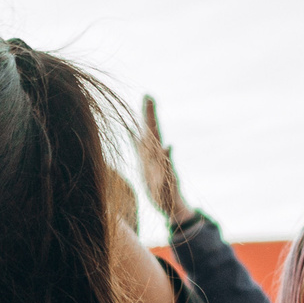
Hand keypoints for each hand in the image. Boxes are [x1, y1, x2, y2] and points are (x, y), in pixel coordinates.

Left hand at [138, 95, 187, 226]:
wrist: (171, 207)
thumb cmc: (158, 186)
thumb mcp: (146, 166)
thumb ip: (141, 147)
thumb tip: (132, 131)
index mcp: (151, 154)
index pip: (148, 130)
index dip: (147, 114)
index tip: (147, 95)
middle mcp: (158, 157)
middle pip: (153, 133)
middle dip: (150, 115)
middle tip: (148, 97)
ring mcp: (164, 167)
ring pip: (158, 148)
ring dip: (155, 133)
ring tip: (152, 119)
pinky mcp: (168, 180)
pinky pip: (167, 168)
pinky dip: (167, 158)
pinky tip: (168, 147)